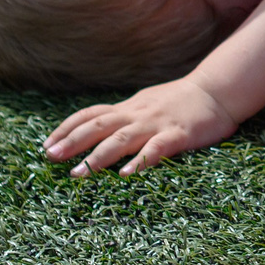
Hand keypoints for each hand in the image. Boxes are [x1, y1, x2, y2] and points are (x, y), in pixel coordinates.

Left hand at [43, 76, 239, 176]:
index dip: (66, 129)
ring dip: (97, 156)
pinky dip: (140, 161)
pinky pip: (156, 148)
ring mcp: (157, 124)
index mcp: (129, 108)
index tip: (46, 145)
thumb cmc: (182, 100)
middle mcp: (137, 115)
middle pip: (98, 126)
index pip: (90, 115)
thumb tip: (97, 129)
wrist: (218, 90)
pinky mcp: (178, 135)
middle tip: (50, 157)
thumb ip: (125, 116)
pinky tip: (127, 175)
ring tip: (78, 173)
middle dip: (72, 142)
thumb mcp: (147, 103)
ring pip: (121, 139)